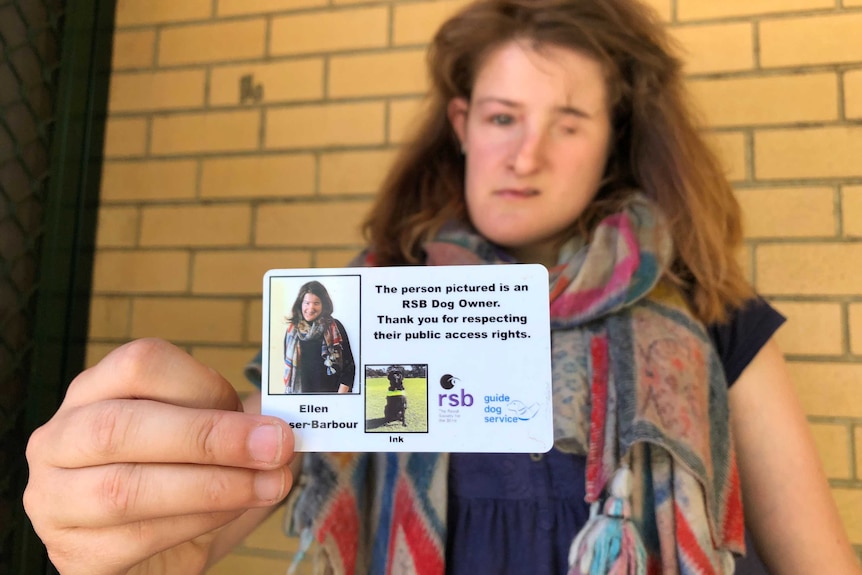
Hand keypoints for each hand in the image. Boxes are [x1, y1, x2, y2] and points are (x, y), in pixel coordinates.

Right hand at [24, 339, 294, 574]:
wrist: (149, 551)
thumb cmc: (179, 479)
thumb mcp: (204, 439)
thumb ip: (236, 423)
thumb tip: (286, 417)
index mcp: (94, 392)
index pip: (138, 365)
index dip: (203, 384)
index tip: (258, 411)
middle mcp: (60, 439)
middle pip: (121, 426)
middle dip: (210, 437)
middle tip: (276, 446)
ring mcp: (54, 499)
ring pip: (125, 489)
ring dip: (212, 486)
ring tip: (269, 485)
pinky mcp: (73, 553)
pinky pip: (135, 538)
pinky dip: (197, 524)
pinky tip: (233, 512)